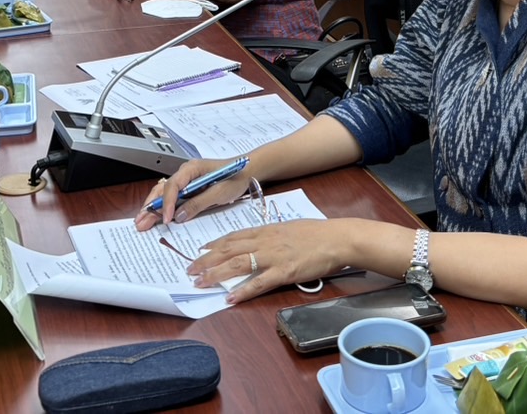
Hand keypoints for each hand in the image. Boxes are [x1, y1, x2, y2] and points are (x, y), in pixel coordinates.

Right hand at [133, 158, 250, 229]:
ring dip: (153, 208)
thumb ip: (198, 203)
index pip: (173, 185)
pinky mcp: (188, 189)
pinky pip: (172, 197)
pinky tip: (154, 217)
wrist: (246, 171)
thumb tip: (179, 216)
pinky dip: (162, 208)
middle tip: (141, 222)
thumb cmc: (235, 177)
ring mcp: (185, 180)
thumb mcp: (219, 192)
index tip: (166, 218)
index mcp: (192, 168)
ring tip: (142, 222)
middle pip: (163, 189)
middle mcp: (185, 173)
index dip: (168, 203)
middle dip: (151, 206)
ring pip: (164, 193)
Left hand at [188, 220, 357, 301]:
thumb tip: (260, 242)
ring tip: (200, 282)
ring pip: (237, 264)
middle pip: (228, 249)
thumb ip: (272, 235)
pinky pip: (259, 283)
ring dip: (216, 274)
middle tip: (190, 269)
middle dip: (206, 260)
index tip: (200, 250)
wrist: (337, 238)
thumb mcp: (289, 228)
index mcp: (266, 230)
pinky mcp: (284, 272)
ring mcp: (273, 256)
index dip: (214, 244)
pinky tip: (230, 298)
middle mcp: (265, 241)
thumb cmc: (317, 233)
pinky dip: (242, 291)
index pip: (233, 236)